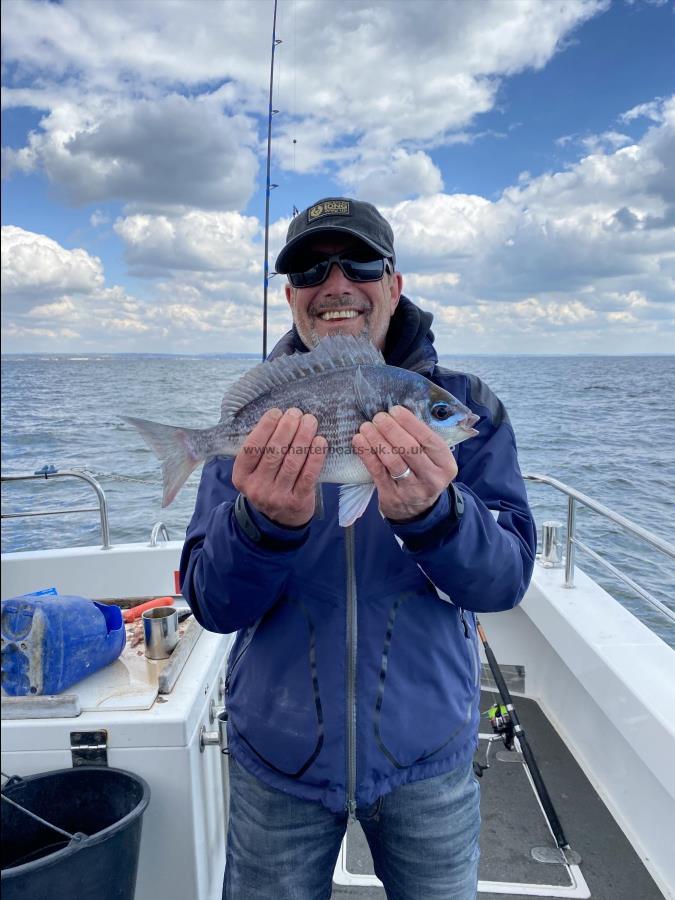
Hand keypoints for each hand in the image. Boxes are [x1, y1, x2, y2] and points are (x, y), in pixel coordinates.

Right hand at [232, 408, 326, 526]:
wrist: (281, 519)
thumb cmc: (269, 483)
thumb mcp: (255, 471)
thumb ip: (261, 449)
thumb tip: (279, 417)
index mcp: (241, 477)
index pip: (251, 448)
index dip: (264, 428)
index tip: (277, 412)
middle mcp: (256, 488)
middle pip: (273, 453)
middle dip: (286, 428)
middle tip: (296, 413)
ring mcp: (276, 496)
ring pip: (292, 462)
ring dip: (303, 438)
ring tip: (310, 421)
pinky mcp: (297, 501)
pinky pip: (308, 475)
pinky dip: (315, 456)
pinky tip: (320, 441)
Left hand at [352, 405, 457, 521]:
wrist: (417, 510)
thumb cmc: (423, 473)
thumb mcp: (433, 460)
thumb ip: (422, 440)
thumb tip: (397, 414)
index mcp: (446, 465)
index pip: (428, 439)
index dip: (410, 423)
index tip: (394, 410)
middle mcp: (432, 478)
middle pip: (410, 449)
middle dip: (392, 430)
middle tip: (378, 417)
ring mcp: (412, 490)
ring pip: (393, 461)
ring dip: (377, 440)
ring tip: (366, 427)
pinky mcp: (392, 496)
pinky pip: (377, 472)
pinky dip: (367, 454)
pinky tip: (359, 441)